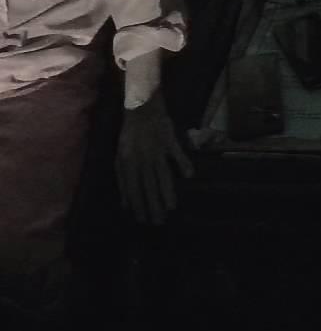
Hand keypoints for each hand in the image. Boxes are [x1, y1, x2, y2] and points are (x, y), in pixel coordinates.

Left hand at [117, 94, 192, 224]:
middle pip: (147, 185)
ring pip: (162, 174)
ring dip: (166, 192)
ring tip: (170, 208)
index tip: (142, 219)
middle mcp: (142, 158)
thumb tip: (124, 202)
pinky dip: (183, 163)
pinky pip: (177, 154)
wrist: (141, 109)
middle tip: (157, 221)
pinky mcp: (169, 141)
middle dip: (151, 204)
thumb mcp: (120, 157)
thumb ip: (122, 179)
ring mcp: (157, 150)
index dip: (136, 204)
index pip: (132, 187)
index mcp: (127, 162)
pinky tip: (189, 176)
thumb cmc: (130, 135)